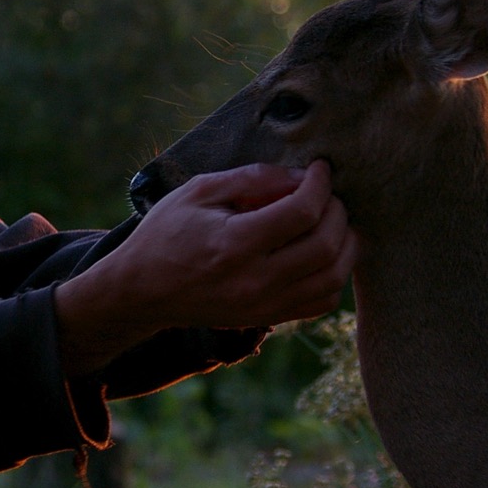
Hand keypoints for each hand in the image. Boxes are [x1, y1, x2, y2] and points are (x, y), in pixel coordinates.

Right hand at [55, 161, 357, 374]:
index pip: (303, 211)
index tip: (320, 169)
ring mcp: (264, 305)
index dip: (321, 184)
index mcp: (235, 243)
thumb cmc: (167, 233)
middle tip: (326, 194)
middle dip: (337, 211)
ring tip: (331, 222)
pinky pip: (321, 301)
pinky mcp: (268, 318)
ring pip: (333, 277)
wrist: (142, 290)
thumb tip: (301, 176)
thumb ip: (252, 178)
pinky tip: (319, 253)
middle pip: (327, 244)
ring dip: (345, 244)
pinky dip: (333, 275)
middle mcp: (255, 280)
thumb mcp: (199, 190)